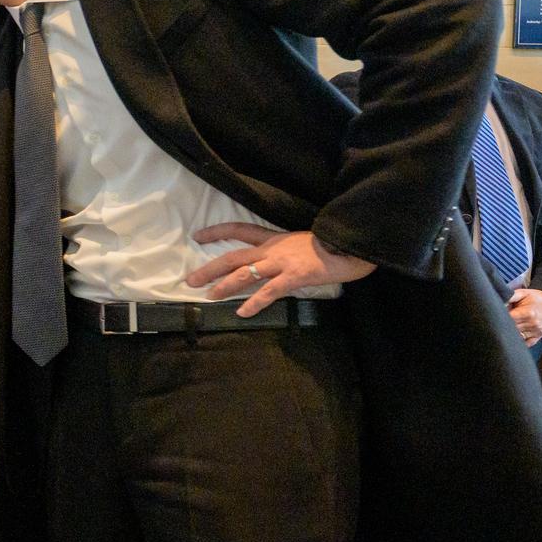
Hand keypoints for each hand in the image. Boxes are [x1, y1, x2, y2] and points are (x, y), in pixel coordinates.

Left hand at [187, 224, 376, 317]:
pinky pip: (269, 291)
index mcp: (273, 239)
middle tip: (190, 280)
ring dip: (225, 285)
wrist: (351, 245)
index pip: (239, 229)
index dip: (217, 232)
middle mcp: (272, 249)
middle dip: (210, 268)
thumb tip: (268, 264)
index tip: (198, 236)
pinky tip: (243, 312)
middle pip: (233, 256)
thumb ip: (282, 252)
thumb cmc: (329, 246)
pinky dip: (254, 302)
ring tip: (209, 296)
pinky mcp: (294, 276)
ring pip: (245, 273)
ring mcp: (282, 262)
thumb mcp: (299, 244)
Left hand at [505, 288, 541, 347]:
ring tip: (507, 325)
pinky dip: (519, 341)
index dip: (500, 317)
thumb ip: (510, 296)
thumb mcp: (523, 293)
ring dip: (510, 332)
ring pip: (517, 337)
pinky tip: (514, 335)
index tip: (496, 314)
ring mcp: (536, 332)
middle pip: (511, 328)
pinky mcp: (538, 337)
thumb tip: (499, 301)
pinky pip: (525, 343)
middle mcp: (532, 324)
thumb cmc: (535, 298)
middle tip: (500, 320)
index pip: (509, 319)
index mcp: (528, 313)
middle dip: (504, 324)